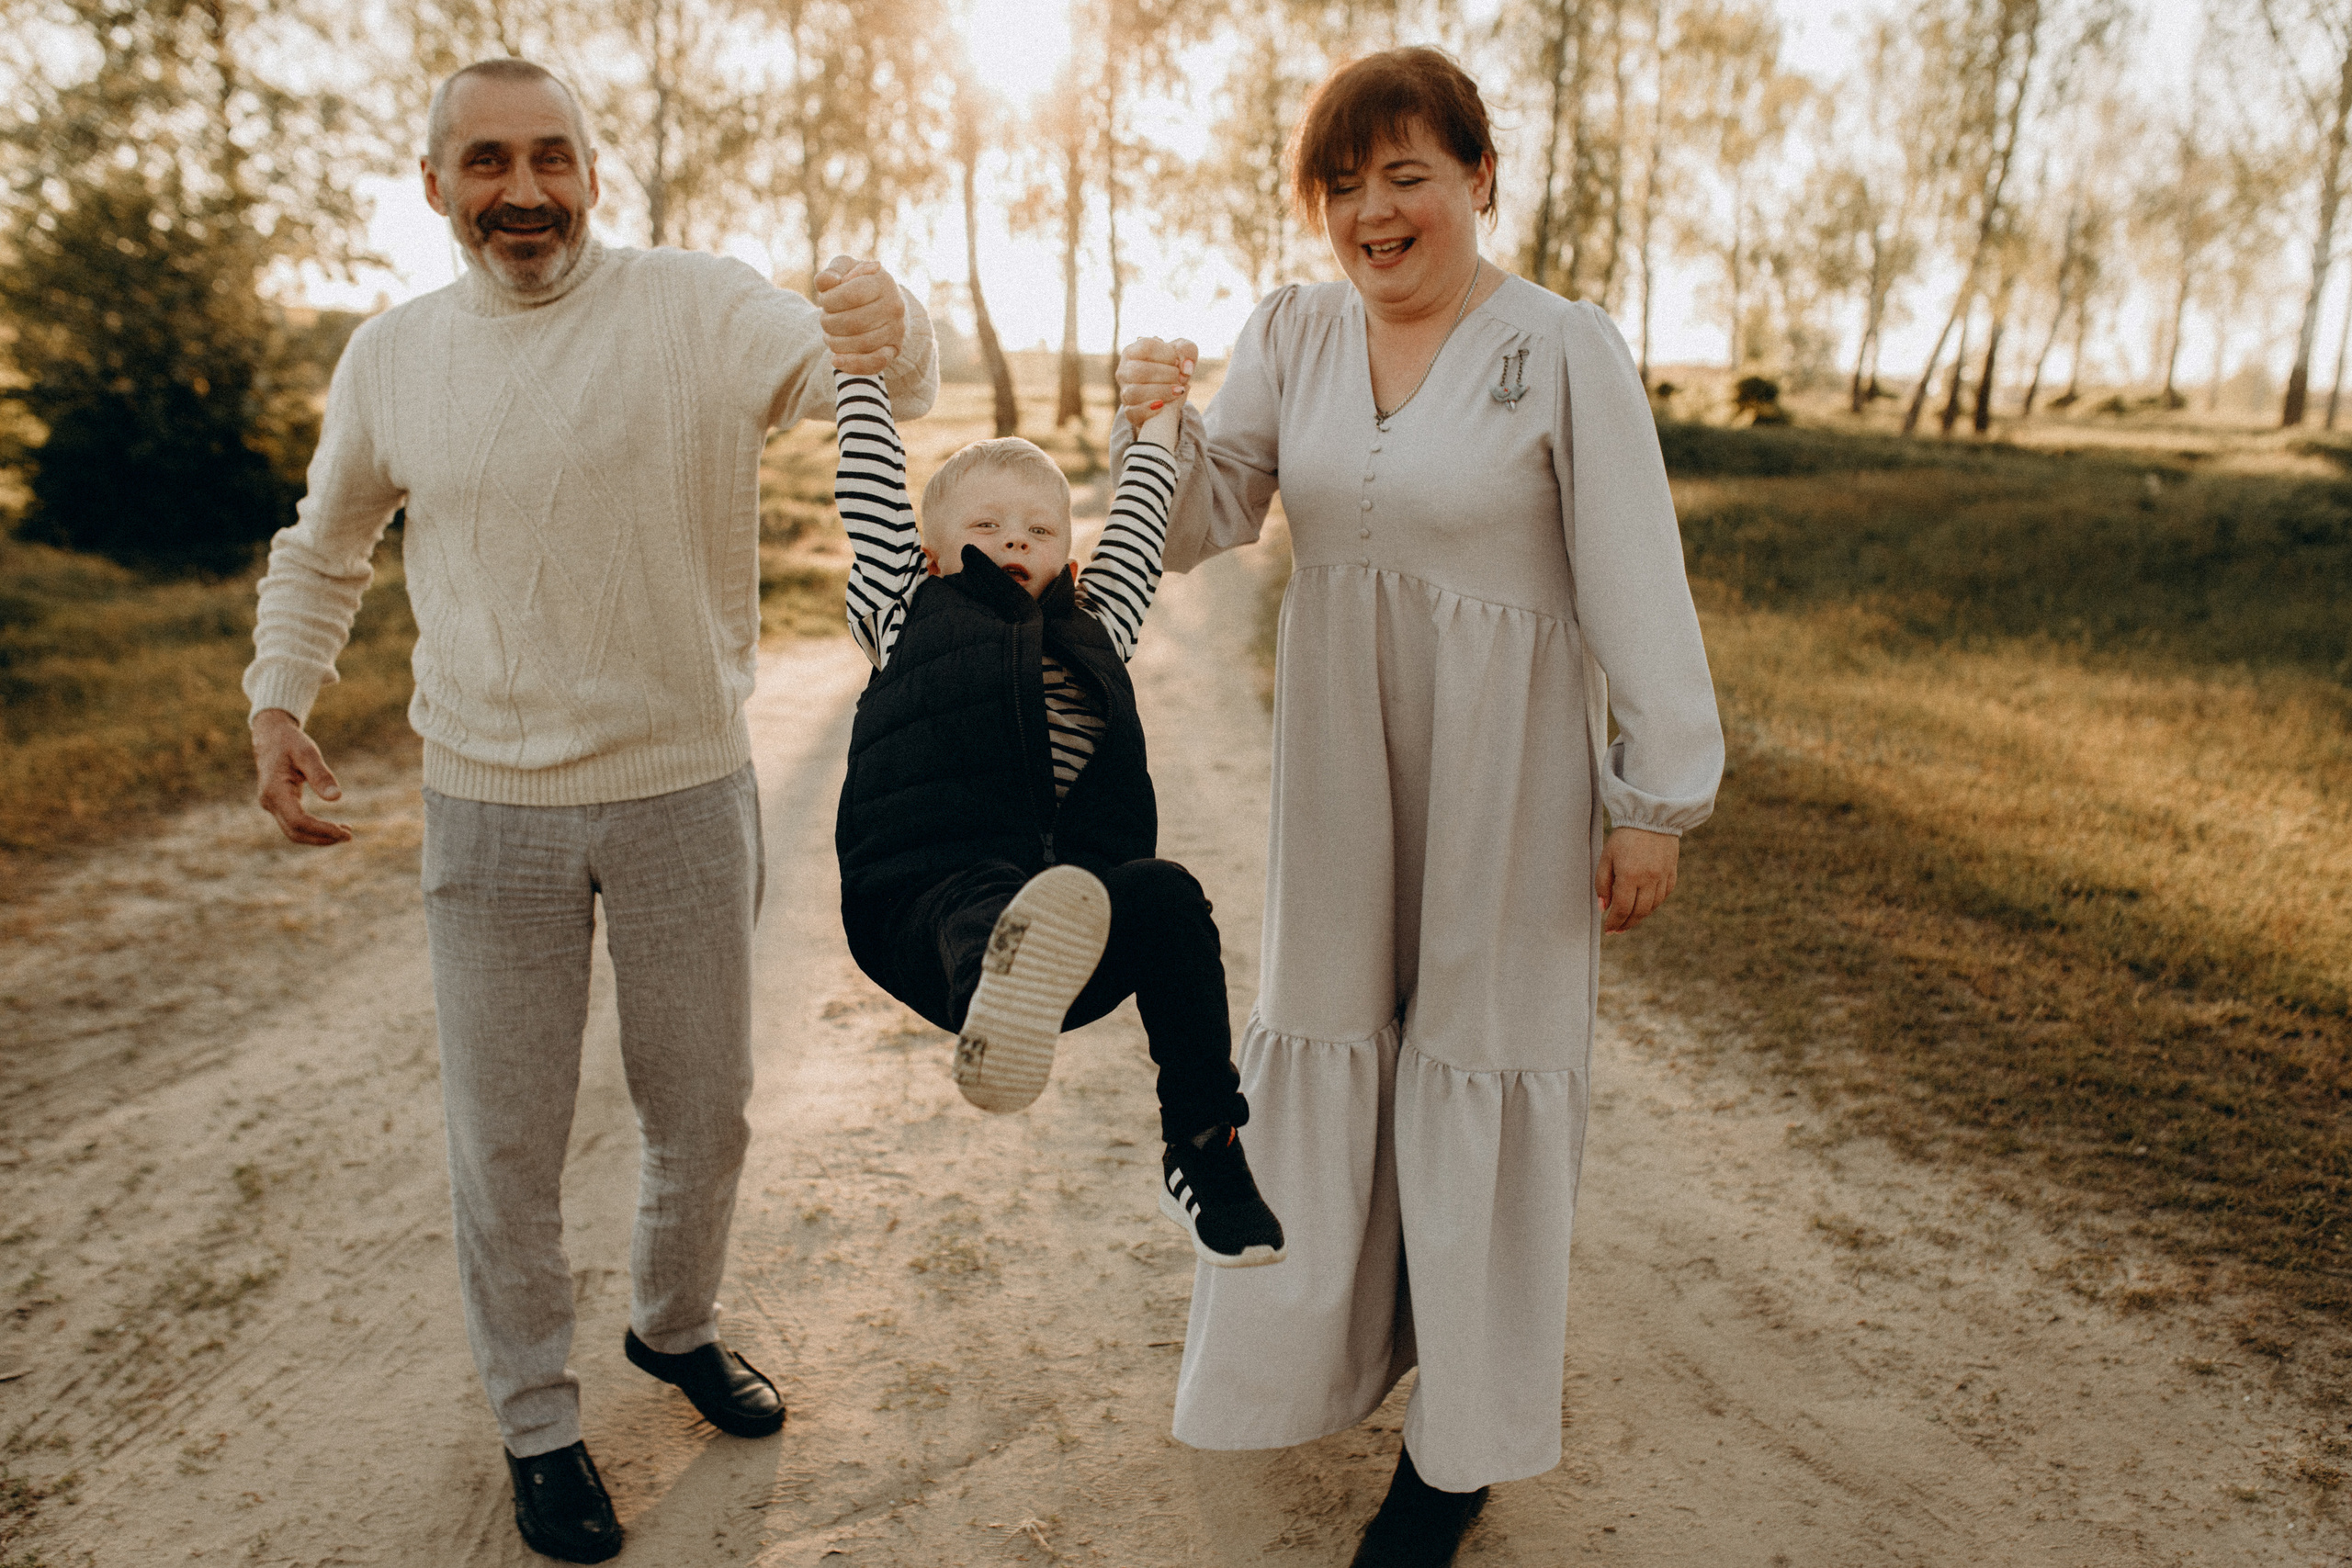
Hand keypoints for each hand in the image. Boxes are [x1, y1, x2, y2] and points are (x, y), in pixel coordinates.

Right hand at [253, 709, 351, 845]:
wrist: (270, 736)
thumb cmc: (290, 742)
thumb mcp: (307, 753)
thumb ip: (320, 775)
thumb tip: (336, 798)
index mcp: (274, 790)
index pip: (298, 821)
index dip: (321, 830)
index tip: (345, 832)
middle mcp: (269, 801)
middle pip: (295, 832)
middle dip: (322, 838)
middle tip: (349, 836)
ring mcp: (271, 805)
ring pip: (293, 832)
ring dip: (319, 837)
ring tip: (345, 832)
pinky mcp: (277, 805)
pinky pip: (294, 824)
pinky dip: (313, 829)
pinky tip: (333, 827)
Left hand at [815, 255, 906, 375]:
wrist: (882, 303)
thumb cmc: (857, 283)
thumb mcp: (845, 269)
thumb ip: (833, 271)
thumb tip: (826, 282)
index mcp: (883, 282)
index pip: (850, 295)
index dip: (829, 301)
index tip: (824, 300)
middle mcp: (895, 306)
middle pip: (853, 322)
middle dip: (829, 323)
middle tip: (825, 319)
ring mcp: (896, 330)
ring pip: (861, 344)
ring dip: (836, 342)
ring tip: (829, 335)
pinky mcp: (894, 350)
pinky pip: (875, 363)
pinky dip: (853, 364)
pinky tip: (836, 361)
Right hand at [1116, 336, 1195, 429]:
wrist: (1169, 395)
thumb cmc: (1172, 367)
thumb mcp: (1182, 352)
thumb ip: (1187, 350)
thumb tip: (1186, 369)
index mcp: (1133, 351)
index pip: (1146, 347)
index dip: (1167, 354)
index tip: (1177, 361)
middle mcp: (1124, 371)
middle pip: (1139, 371)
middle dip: (1166, 375)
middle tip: (1179, 378)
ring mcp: (1124, 392)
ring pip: (1135, 392)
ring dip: (1161, 392)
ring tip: (1178, 391)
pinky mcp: (1130, 412)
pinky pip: (1133, 412)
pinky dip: (1149, 409)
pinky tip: (1162, 405)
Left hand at [1595, 826, 1677, 933]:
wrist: (1651, 817)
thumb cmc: (1624, 837)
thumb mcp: (1606, 857)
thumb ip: (1602, 883)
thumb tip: (1603, 908)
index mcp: (1630, 875)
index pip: (1622, 908)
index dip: (1614, 922)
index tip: (1608, 929)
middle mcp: (1649, 879)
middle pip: (1638, 912)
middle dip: (1626, 924)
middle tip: (1617, 930)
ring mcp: (1663, 877)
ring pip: (1652, 906)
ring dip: (1639, 917)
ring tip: (1628, 921)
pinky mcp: (1672, 873)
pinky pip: (1663, 896)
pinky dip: (1653, 905)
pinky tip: (1644, 906)